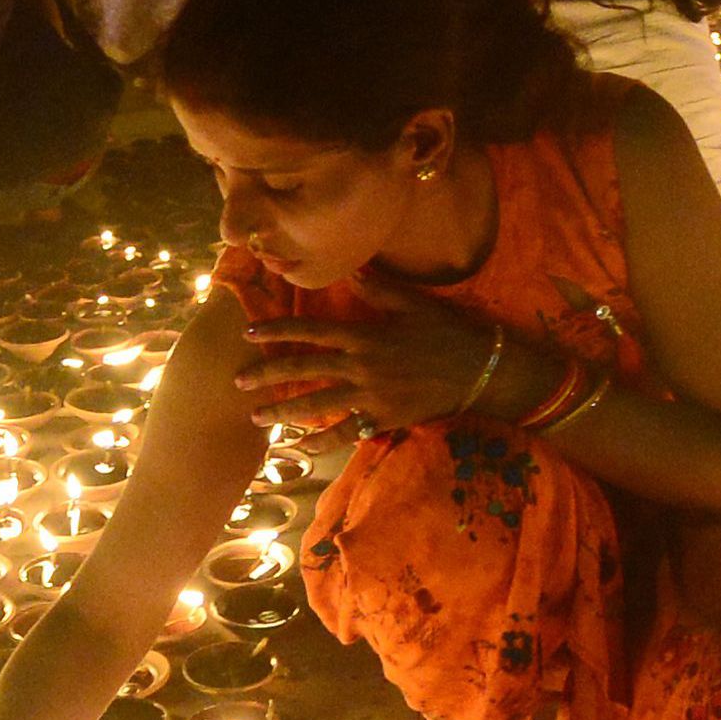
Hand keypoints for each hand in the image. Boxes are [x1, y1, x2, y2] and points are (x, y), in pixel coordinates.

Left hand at [234, 278, 508, 434]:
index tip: (248, 333)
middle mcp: (361, 366)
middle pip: (304, 370)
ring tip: (257, 418)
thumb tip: (350, 271)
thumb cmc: (449, 332)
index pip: (311, 330)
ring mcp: (371, 396)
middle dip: (267, 375)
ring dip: (284, 412)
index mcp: (364, 334)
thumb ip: (378, 289)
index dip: (277, 330)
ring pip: (317, 405)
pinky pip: (346, 433)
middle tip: (238, 382)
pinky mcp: (384, 419)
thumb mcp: (413, 303)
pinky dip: (322, 441)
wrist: (482, 371)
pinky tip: (301, 448)